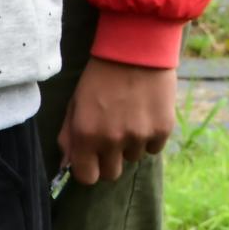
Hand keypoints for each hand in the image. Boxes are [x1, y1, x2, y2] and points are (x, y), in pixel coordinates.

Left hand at [60, 56, 177, 186]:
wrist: (135, 52)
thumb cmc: (99, 78)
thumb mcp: (75, 104)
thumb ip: (69, 137)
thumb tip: (66, 165)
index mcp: (86, 135)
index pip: (87, 178)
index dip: (88, 170)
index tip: (91, 160)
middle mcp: (112, 140)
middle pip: (111, 173)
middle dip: (109, 160)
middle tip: (110, 139)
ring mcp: (139, 136)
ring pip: (133, 158)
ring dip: (129, 145)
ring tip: (128, 118)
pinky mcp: (162, 130)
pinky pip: (154, 148)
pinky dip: (149, 137)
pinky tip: (144, 115)